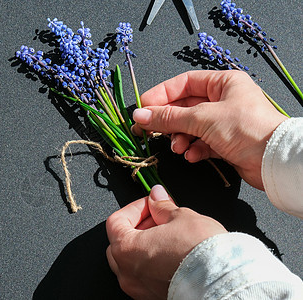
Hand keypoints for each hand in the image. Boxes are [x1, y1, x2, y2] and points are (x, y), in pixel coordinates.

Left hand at [106, 185, 226, 299]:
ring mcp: (139, 289)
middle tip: (160, 217)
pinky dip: (152, 263)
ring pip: (132, 262)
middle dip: (138, 226)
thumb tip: (157, 197)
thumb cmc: (202, 254)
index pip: (116, 221)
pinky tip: (172, 254)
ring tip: (169, 235)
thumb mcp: (181, 217)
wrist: (224, 282)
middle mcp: (128, 273)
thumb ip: (162, 206)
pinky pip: (145, 276)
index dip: (135, 208)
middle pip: (120, 242)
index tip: (151, 203)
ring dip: (145, 245)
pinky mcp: (154, 298)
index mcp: (125, 249)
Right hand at [131, 70, 287, 189]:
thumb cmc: (247, 129)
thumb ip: (168, 117)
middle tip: (149, 130)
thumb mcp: (202, 118)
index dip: (161, 94)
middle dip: (168, 121)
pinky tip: (192, 155)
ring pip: (190, 127)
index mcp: (222, 83)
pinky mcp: (225, 142)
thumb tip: (140, 115)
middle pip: (184, 107)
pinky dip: (193, 149)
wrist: (274, 161)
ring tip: (178, 147)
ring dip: (180, 138)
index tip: (143, 107)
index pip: (183, 83)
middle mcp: (223, 100)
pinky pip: (201, 142)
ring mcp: (224, 122)